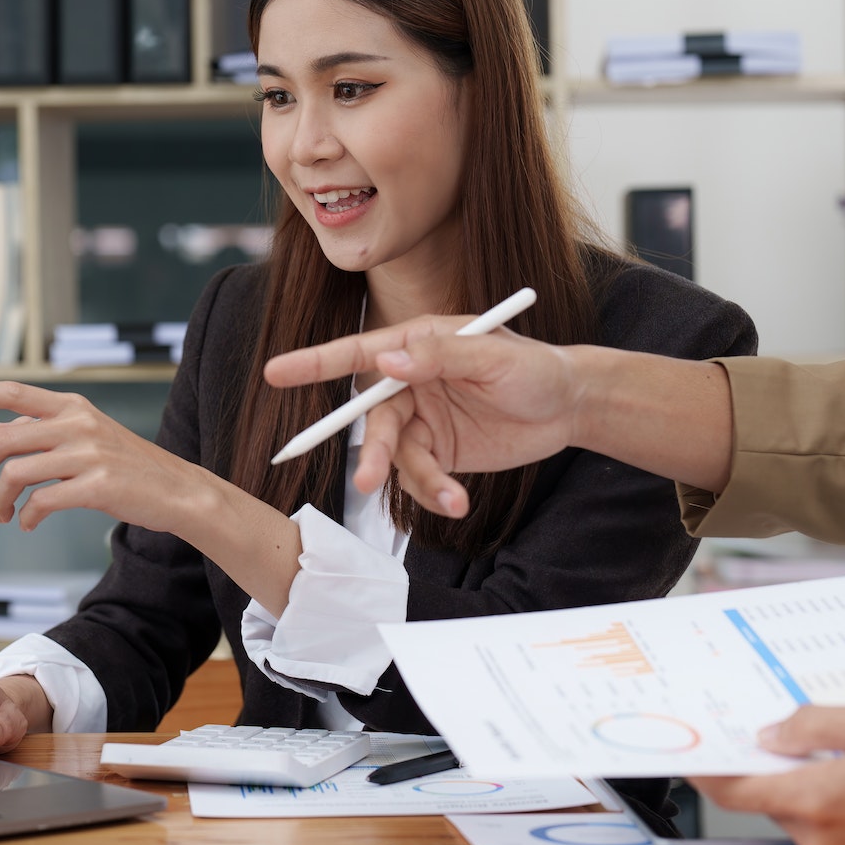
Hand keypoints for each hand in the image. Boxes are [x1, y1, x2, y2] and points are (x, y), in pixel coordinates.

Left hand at [0, 380, 303, 613]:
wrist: (178, 492)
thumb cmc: (126, 467)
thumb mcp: (83, 440)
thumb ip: (38, 434)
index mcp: (73, 408)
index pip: (15, 392)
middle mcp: (78, 424)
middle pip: (3, 440)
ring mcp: (88, 454)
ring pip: (15, 474)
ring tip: (2, 515)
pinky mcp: (97, 486)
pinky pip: (41, 502)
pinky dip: (25, 517)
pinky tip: (27, 523)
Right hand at [262, 316, 582, 516]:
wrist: (571, 407)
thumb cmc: (536, 368)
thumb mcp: (493, 357)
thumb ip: (440, 355)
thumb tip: (388, 358)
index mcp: (418, 344)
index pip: (358, 352)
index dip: (314, 362)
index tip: (274, 372)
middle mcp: (412, 382)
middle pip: (374, 420)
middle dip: (373, 452)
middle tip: (369, 482)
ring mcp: (423, 420)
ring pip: (397, 456)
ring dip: (416, 480)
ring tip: (451, 497)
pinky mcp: (439, 452)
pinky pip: (419, 478)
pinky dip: (433, 493)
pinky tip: (458, 500)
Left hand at [690, 707, 844, 844]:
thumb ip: (813, 726)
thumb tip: (768, 736)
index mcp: (817, 801)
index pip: (735, 793)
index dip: (707, 772)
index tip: (689, 753)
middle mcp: (823, 840)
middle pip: (772, 801)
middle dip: (775, 768)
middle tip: (789, 732)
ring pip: (806, 816)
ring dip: (814, 786)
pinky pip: (835, 833)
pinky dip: (840, 806)